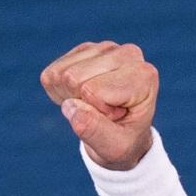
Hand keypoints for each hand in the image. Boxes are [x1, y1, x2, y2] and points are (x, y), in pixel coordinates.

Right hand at [40, 41, 158, 170]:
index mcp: (143, 75)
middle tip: (104, 111)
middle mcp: (127, 54)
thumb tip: (70, 106)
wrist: (123, 133)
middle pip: (73, 78)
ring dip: (71, 97)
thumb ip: (95, 131)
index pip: (93, 90)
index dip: (99, 111)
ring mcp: (104, 48)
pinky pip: (52, 74)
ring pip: (60, 75)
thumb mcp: (115, 147)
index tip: (118, 116)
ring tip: (96, 104)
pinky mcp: (85, 50)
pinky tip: (83, 96)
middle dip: (82, 102)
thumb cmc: (124, 140)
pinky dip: (61, 92)